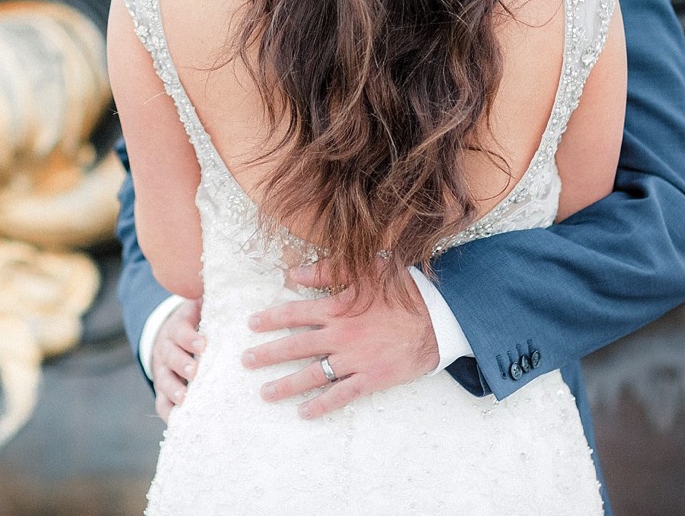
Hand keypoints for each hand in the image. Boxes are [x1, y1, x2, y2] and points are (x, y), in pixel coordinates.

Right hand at [151, 297, 204, 423]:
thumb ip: (207, 299)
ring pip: (163, 381)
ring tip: (185, 399)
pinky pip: (161, 405)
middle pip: (170, 358)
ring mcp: (162, 372)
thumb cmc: (195, 322)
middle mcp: (165, 350)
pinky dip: (169, 414)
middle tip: (196, 372)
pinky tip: (180, 423)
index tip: (202, 343)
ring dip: (173, 390)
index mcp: (175, 328)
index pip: (180, 332)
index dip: (189, 338)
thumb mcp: (198, 306)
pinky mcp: (163, 390)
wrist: (170, 336)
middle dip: (182, 365)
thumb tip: (223, 283)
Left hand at [241, 261, 436, 418]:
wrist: (439, 319)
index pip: (294, 313)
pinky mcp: (371, 378)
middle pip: (295, 346)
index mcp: (337, 308)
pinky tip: (304, 413)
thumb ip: (328, 271)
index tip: (252, 325)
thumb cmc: (404, 290)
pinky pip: (341, 395)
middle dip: (268, 355)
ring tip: (265, 393)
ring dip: (287, 385)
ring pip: (313, 374)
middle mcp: (340, 335)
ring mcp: (354, 359)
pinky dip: (322, 405)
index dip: (271, 318)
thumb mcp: (367, 270)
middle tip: (246, 362)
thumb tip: (293, 273)